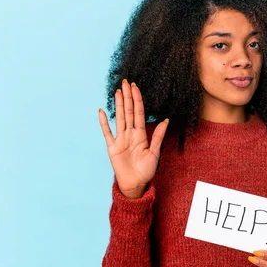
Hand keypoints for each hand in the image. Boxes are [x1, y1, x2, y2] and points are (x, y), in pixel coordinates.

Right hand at [98, 79, 168, 198]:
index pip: (138, 113)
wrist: (136, 184)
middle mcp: (130, 134)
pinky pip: (107, 132)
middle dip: (127, 97)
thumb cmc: (146, 170)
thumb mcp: (154, 153)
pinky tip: (102, 111)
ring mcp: (120, 139)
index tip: (135, 87)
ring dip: (118, 105)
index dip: (137, 99)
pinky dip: (104, 122)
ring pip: (119, 118)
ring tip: (117, 92)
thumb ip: (157, 136)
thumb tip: (165, 120)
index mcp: (141, 134)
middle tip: (126, 82)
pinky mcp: (112, 147)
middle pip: (128, 112)